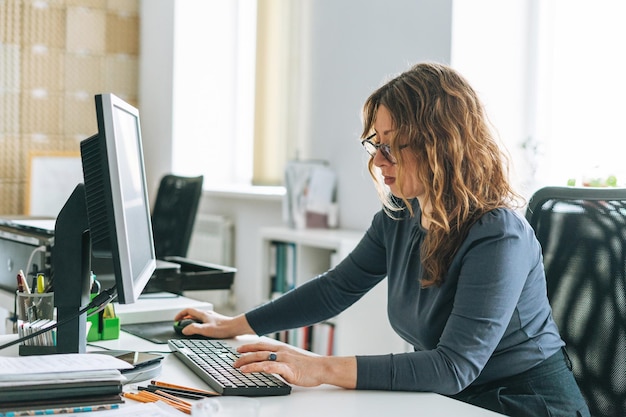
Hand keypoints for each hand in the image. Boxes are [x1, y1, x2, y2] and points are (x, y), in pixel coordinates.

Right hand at [173, 308, 253, 338]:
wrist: (235, 327)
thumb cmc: (223, 328)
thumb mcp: (205, 330)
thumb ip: (193, 329)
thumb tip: (184, 330)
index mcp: (203, 314)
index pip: (188, 311)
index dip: (180, 315)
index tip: (175, 320)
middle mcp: (206, 314)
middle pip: (192, 314)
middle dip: (184, 319)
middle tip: (180, 325)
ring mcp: (211, 317)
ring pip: (197, 317)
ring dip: (191, 321)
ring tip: (188, 328)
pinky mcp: (215, 322)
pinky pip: (203, 321)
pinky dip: (198, 324)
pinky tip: (200, 331)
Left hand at [234, 341, 356, 388]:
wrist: (322, 368)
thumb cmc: (308, 366)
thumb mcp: (291, 359)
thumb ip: (280, 360)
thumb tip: (270, 364)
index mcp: (281, 349)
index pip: (261, 345)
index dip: (249, 346)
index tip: (239, 349)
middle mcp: (281, 352)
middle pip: (258, 352)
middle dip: (244, 356)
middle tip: (234, 361)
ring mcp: (284, 360)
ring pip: (263, 359)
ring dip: (249, 363)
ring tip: (239, 367)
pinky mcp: (288, 369)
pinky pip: (273, 368)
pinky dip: (263, 368)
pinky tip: (256, 369)